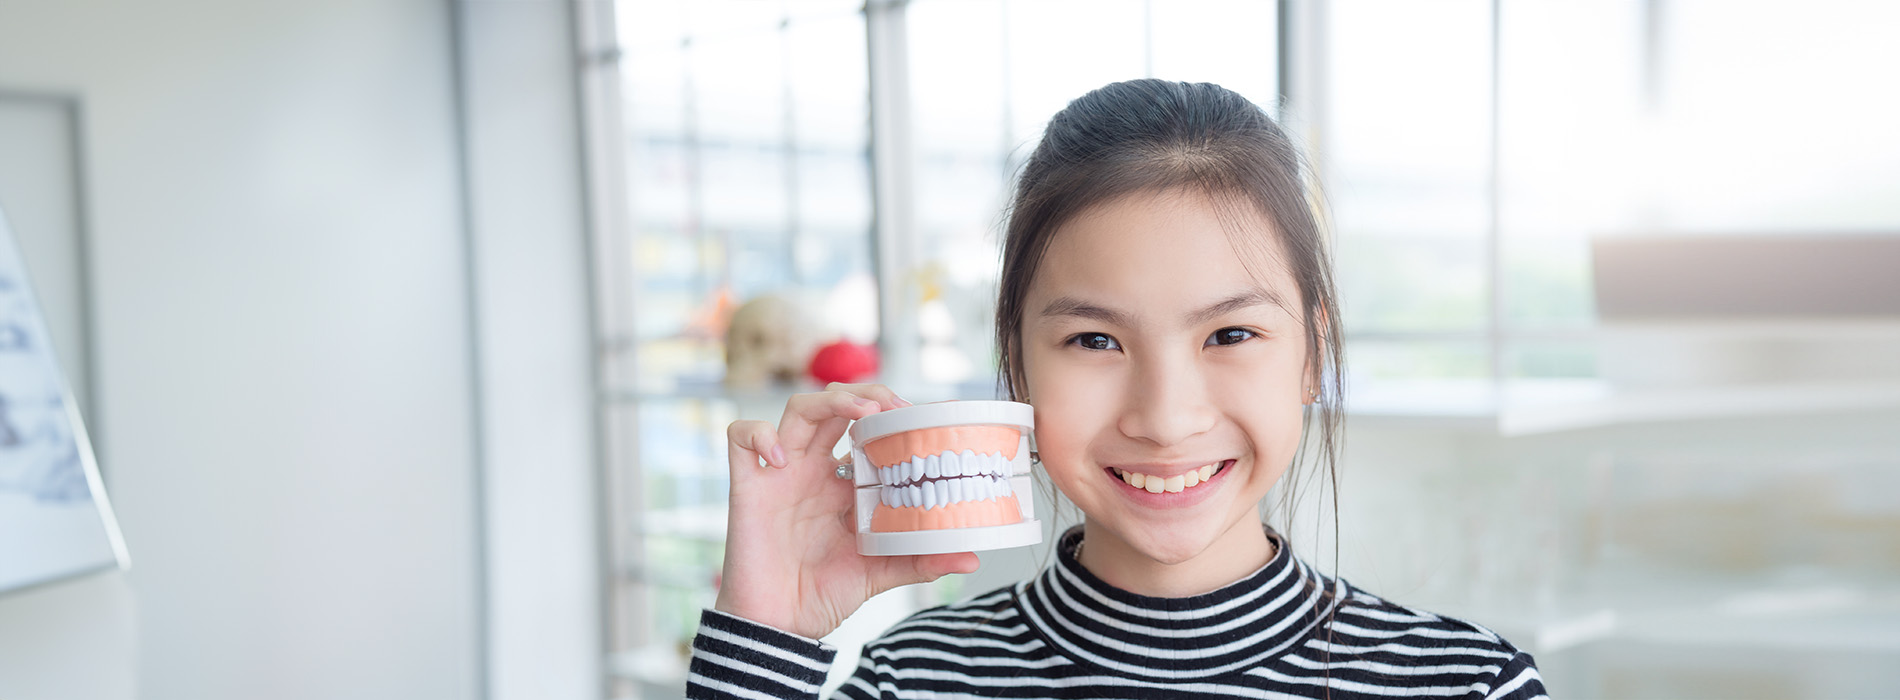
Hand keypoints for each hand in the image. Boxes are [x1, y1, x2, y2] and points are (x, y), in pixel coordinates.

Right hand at [713, 383, 979, 639]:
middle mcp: (814, 471)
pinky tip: (782, 457)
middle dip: (867, 395)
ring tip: (862, 414)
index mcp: (844, 485)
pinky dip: (759, 435)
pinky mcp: (748, 486)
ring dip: (831, 401)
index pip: (868, 431)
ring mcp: (781, 474)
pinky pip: (741, 438)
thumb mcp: (880, 573)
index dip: (891, 415)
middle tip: (895, 408)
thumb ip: (921, 560)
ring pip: (799, 410)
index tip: (923, 418)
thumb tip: (970, 556)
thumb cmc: (822, 596)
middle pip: (836, 406)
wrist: (779, 627)